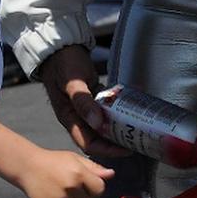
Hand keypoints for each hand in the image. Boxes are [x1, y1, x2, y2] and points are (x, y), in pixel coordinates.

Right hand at [21, 147, 113, 197]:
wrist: (27, 166)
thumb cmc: (53, 161)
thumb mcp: (74, 159)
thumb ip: (94, 168)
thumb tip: (111, 174)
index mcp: (79, 173)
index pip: (99, 189)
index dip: (94, 187)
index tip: (85, 182)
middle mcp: (70, 187)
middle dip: (81, 194)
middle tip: (68, 183)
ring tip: (59, 188)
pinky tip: (51, 194)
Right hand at [38, 44, 125, 158]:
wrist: (59, 47)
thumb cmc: (63, 63)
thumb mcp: (72, 82)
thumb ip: (82, 102)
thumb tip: (97, 123)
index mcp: (69, 118)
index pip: (88, 144)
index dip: (107, 150)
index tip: (125, 149)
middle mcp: (77, 117)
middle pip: (98, 138)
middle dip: (116, 143)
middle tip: (136, 141)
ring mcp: (84, 109)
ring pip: (103, 126)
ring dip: (118, 129)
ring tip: (136, 129)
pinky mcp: (92, 99)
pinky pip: (106, 111)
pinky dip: (117, 113)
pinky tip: (130, 111)